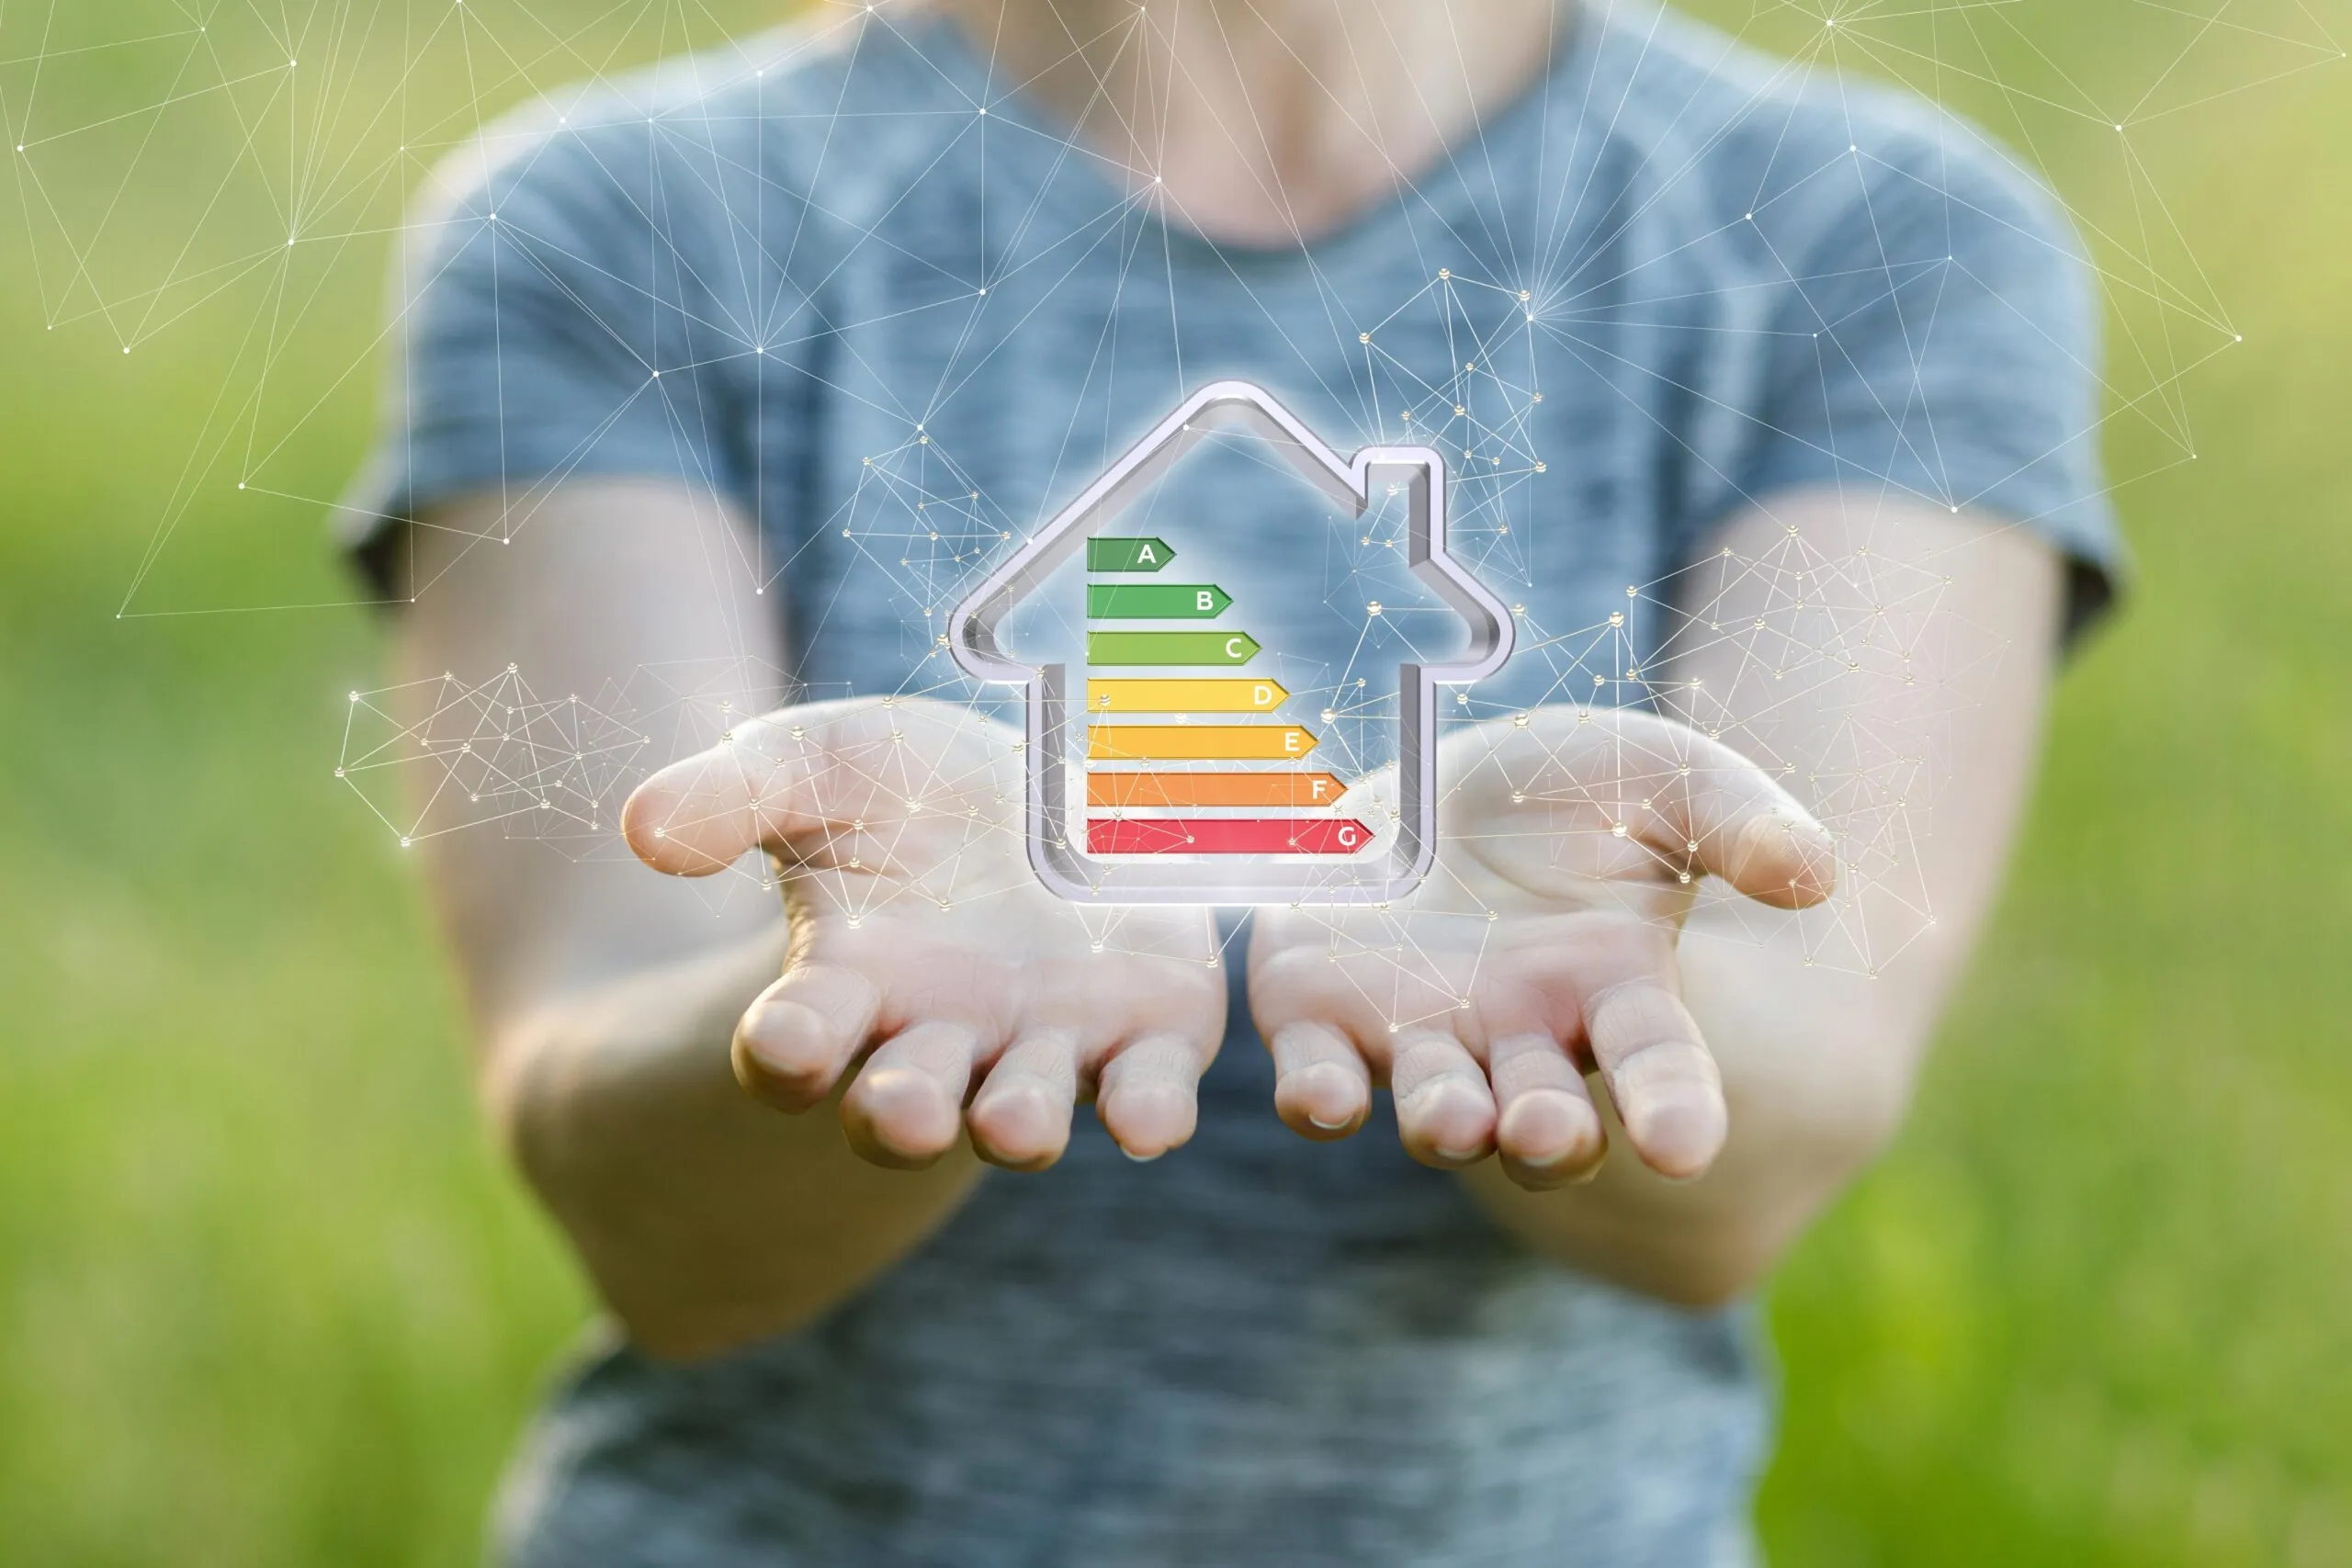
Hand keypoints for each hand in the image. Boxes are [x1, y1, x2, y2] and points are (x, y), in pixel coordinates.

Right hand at [621, 698, 1225, 1169]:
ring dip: (1018, 1125)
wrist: (1046, 780)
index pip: (795, 1045)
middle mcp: (939, 1039)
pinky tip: (1147, 1118)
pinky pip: (1146, 1093)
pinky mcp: (1144, 1036)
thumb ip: (733, 794)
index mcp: (844, 990)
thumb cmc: (905, 786)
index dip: (786, 1050)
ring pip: (1022, 1112)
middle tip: (903, 1112)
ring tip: (1012, 1122)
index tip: (781, 1041)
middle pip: (904, 1107)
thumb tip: (641, 830)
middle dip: (901, 1114)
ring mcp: (1042, 1046)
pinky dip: (1148, 1111)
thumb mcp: (816, 762)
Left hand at [1248, 706, 1833, 1188]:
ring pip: (1439, 1109)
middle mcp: (1521, 1036)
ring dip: (1446, 1123)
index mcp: (1616, 993)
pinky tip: (1321, 1100)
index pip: (1660, 1069)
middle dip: (1549, 1136)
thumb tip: (1815, 874)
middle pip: (1546, 1116)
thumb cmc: (1574, 788)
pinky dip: (1320, 1096)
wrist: (1438, 776)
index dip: (1674, 1111)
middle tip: (1550, 1134)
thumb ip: (1740, 824)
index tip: (1685, 1146)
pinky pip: (1321, 1074)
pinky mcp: (1322, 1014)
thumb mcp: (1670, 779)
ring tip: (1457, 1124)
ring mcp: (1422, 1034)